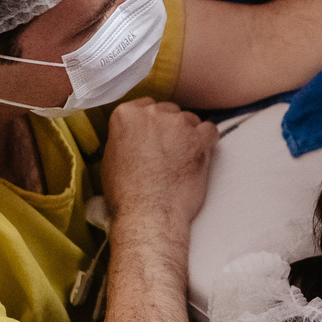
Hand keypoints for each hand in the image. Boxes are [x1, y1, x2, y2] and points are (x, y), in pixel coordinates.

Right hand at [101, 98, 218, 228]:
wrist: (148, 214)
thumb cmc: (126, 194)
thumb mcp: (111, 158)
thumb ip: (125, 138)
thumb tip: (134, 137)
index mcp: (125, 115)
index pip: (145, 106)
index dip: (152, 124)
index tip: (154, 138)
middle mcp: (152, 113)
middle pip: (169, 111)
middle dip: (170, 129)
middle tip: (169, 152)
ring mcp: (177, 124)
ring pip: (190, 120)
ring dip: (189, 136)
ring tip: (183, 160)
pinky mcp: (199, 139)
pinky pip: (210, 130)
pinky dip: (207, 142)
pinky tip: (200, 157)